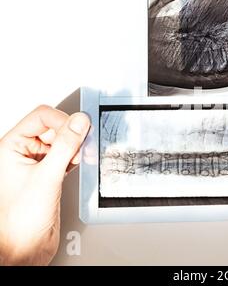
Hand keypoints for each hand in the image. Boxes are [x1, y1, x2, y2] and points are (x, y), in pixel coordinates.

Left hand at [0, 105, 89, 264]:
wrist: (26, 247)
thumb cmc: (20, 219)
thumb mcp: (46, 176)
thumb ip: (65, 146)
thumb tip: (79, 122)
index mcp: (12, 147)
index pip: (41, 117)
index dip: (62, 120)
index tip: (79, 129)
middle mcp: (23, 152)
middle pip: (53, 127)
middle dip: (70, 135)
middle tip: (80, 146)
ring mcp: (37, 163)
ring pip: (62, 141)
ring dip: (74, 147)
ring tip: (78, 158)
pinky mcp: (50, 174)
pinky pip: (66, 156)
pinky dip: (76, 157)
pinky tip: (78, 164)